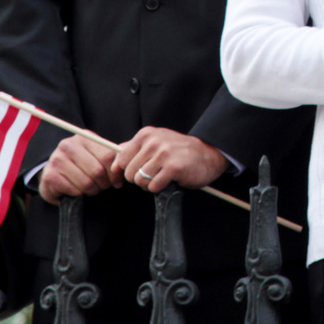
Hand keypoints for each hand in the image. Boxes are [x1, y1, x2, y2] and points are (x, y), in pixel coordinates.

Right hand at [38, 135, 121, 203]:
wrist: (54, 173)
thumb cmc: (81, 164)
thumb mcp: (97, 155)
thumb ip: (113, 158)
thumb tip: (124, 168)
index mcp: (84, 138)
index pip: (108, 156)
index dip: (115, 173)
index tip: (117, 181)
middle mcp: (68, 146)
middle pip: (97, 171)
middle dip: (104, 184)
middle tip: (103, 186)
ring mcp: (57, 160)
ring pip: (86, 183)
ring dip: (92, 190)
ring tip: (91, 188)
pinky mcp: (50, 176)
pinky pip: (74, 190)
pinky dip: (79, 194)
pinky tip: (77, 190)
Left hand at [112, 127, 228, 192]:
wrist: (209, 154)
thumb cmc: (180, 151)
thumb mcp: (156, 142)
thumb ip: (134, 149)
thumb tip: (114, 162)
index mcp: (146, 134)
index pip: (120, 159)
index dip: (126, 171)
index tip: (134, 174)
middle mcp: (153, 142)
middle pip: (129, 172)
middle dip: (139, 179)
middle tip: (154, 174)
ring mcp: (164, 154)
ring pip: (140, 181)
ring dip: (150, 184)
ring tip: (161, 177)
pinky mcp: (173, 167)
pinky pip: (154, 186)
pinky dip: (160, 188)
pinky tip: (169, 180)